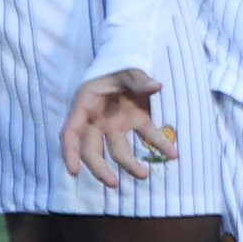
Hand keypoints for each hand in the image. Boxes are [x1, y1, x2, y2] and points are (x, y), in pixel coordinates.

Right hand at [65, 69, 178, 183]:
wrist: (129, 58)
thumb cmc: (118, 64)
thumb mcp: (125, 68)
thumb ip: (138, 79)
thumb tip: (155, 87)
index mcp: (86, 104)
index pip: (71, 132)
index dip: (69, 152)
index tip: (73, 171)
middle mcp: (98, 119)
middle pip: (92, 149)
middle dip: (100, 169)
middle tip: (113, 183)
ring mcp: (116, 123)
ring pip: (118, 150)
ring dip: (130, 164)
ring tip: (144, 175)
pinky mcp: (136, 121)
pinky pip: (147, 135)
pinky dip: (160, 144)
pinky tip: (172, 153)